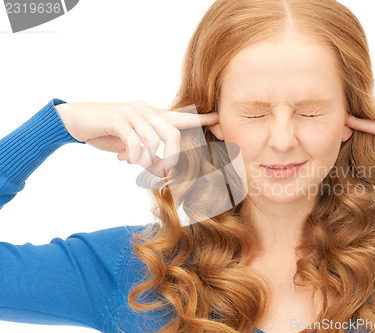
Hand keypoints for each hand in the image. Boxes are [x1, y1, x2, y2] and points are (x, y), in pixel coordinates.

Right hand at [55, 101, 218, 176]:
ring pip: (153, 141)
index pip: (182, 117)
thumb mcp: (132, 142)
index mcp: (153, 114)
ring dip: (147, 160)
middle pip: (172, 134)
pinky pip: (134, 142)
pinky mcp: (117, 118)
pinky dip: (134, 155)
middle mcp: (146, 110)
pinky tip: (124, 158)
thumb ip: (149, 152)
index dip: (202, 119)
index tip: (220, 121)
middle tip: (163, 172)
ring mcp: (131, 112)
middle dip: (171, 157)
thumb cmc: (108, 132)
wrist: (77, 119)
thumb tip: (163, 172)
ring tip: (138, 165)